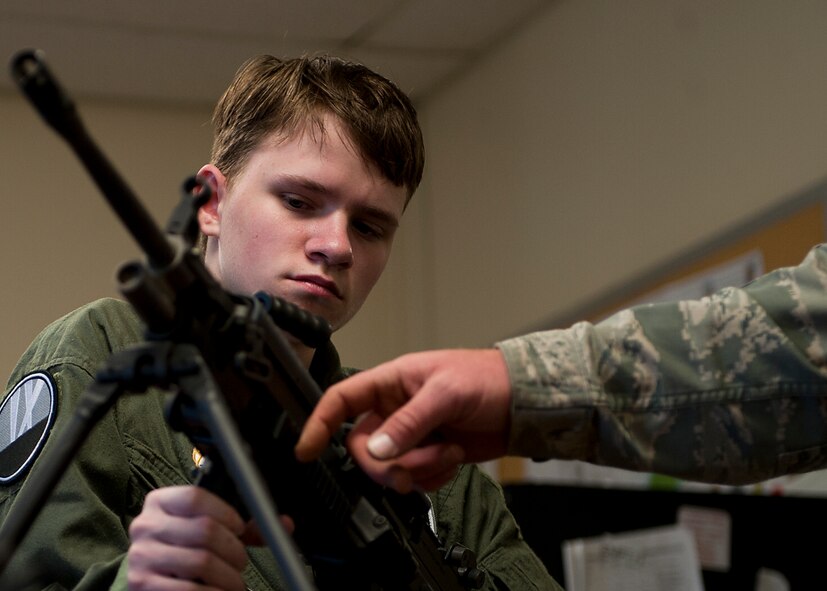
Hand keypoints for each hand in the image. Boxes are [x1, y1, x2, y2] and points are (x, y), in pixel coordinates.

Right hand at [127, 486, 257, 590]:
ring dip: (228, 576)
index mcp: (160, 502)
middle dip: (234, 549)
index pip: (196, 497)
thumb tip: (284, 525)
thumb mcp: (204, 528)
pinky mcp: (142, 584)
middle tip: (242, 562)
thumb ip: (242, 525)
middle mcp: (146, 526)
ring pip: (201, 562)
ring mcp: (141, 556)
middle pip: (204, 530)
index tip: (240, 527)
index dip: (226, 513)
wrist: (150, 576)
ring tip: (234, 581)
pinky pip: (189, 589)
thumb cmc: (183, 548)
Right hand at [295, 348, 511, 492]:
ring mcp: (411, 434)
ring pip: (389, 467)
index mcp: (389, 382)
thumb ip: (410, 422)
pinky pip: (414, 478)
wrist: (522, 402)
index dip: (318, 422)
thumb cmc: (485, 379)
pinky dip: (432, 478)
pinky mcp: (427, 455)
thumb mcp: (445, 394)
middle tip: (411, 467)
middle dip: (387, 464)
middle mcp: (394, 409)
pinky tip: (452, 461)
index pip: (341, 399)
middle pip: (363, 447)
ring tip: (447, 454)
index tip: (306, 449)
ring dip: (418, 470)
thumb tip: (378, 449)